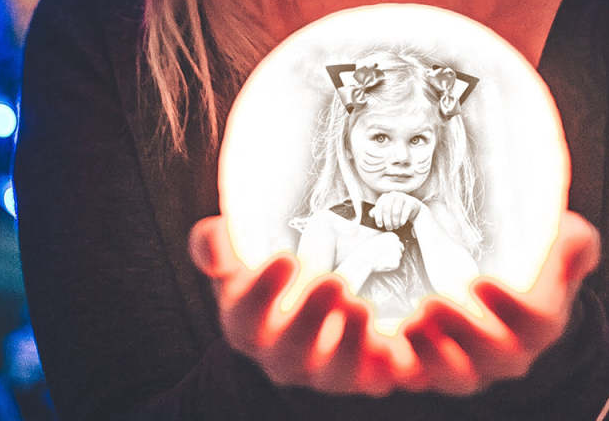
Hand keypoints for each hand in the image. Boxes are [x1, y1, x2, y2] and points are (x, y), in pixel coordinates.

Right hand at [188, 215, 401, 394]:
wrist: (308, 308)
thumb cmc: (269, 283)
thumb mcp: (239, 261)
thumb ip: (217, 247)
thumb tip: (212, 230)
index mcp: (247, 327)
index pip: (244, 320)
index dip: (262, 293)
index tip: (285, 257)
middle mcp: (282, 356)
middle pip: (291, 353)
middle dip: (311, 319)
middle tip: (335, 281)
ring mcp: (322, 370)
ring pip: (334, 374)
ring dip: (349, 344)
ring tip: (362, 305)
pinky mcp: (362, 374)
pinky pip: (375, 379)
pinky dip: (387, 366)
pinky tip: (396, 343)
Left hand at [369, 191, 422, 229]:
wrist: (412, 207)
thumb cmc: (396, 210)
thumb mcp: (387, 210)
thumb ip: (378, 212)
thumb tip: (371, 214)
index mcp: (385, 196)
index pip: (379, 206)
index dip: (378, 217)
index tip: (380, 225)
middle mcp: (393, 195)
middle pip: (386, 209)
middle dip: (387, 221)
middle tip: (389, 228)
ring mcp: (403, 197)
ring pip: (396, 211)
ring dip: (395, 222)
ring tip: (396, 226)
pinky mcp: (411, 202)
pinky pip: (405, 211)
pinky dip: (403, 219)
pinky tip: (402, 223)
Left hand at [401, 211, 600, 394]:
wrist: (504, 305)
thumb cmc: (530, 271)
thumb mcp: (555, 251)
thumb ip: (571, 242)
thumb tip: (575, 231)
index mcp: (539, 323)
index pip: (536, 324)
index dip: (510, 308)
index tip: (479, 280)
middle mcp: (508, 352)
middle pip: (492, 358)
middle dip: (463, 333)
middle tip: (431, 303)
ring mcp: (470, 365)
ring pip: (454, 377)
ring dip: (430, 355)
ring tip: (409, 323)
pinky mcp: (433, 367)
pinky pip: (417, 379)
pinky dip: (397, 367)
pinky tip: (379, 342)